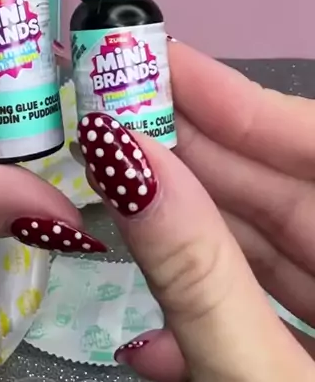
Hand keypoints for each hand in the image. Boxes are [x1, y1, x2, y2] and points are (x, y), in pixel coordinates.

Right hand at [77, 109, 314, 381]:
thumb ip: (201, 279)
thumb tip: (126, 163)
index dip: (241, 103)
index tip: (162, 67)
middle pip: (288, 197)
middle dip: (198, 160)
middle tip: (116, 119)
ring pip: (271, 258)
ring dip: (189, 236)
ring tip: (113, 191)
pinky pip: (269, 325)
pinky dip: (210, 319)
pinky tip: (149, 335)